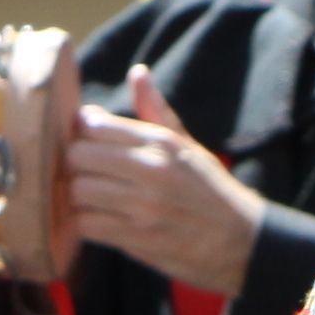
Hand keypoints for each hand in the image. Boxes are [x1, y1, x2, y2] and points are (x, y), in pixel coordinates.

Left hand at [62, 65, 267, 294]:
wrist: (241, 241)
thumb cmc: (209, 190)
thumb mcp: (187, 145)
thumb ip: (155, 110)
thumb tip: (137, 72)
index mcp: (161, 142)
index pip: (93, 125)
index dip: (81, 132)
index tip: (87, 141)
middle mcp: (151, 170)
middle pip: (77, 156)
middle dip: (74, 164)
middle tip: (83, 171)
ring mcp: (143, 206)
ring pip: (77, 191)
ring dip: (77, 195)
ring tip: (89, 196)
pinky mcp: (136, 239)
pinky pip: (86, 224)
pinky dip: (84, 223)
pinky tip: (97, 218)